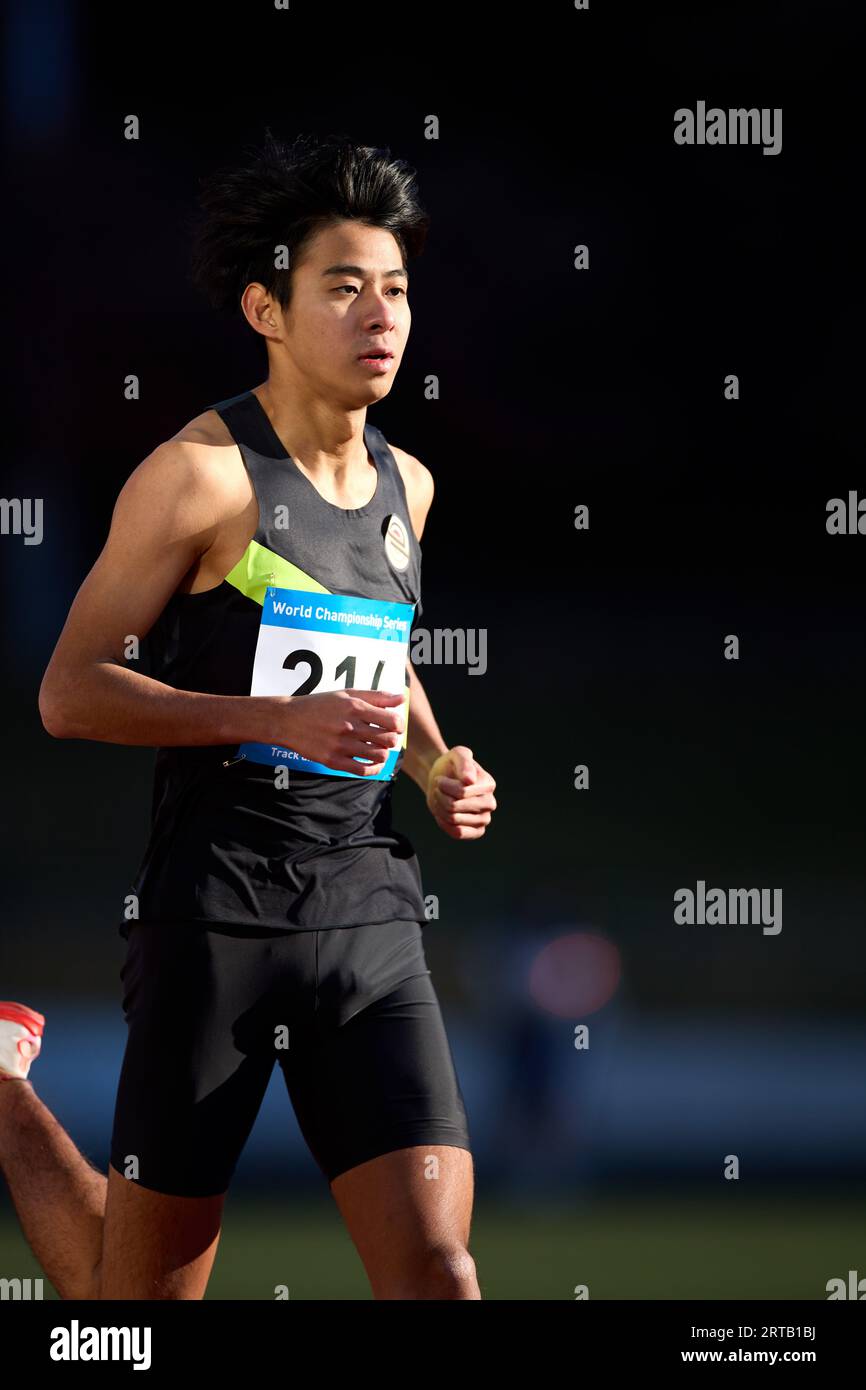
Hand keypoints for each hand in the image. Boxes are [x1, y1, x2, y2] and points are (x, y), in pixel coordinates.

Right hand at [274, 688, 404, 774]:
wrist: (288, 720)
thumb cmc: (320, 705)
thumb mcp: (347, 694)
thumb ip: (376, 696)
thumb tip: (402, 698)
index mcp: (355, 708)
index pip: (393, 721)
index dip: (399, 725)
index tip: (394, 725)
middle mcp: (350, 727)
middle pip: (389, 740)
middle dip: (392, 739)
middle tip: (385, 736)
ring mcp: (341, 746)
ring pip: (379, 755)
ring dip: (383, 752)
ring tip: (376, 747)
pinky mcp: (333, 761)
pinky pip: (363, 770)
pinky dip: (374, 768)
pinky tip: (372, 762)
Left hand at [426, 745, 496, 839]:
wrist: (442, 780)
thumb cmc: (451, 765)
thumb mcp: (457, 754)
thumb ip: (464, 762)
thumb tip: (470, 780)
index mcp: (489, 784)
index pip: (462, 792)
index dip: (444, 786)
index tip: (440, 780)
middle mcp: (490, 803)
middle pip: (455, 806)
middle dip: (441, 797)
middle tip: (439, 789)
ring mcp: (484, 819)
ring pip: (454, 819)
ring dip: (440, 808)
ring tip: (441, 799)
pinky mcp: (476, 831)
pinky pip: (458, 833)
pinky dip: (444, 823)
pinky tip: (442, 814)